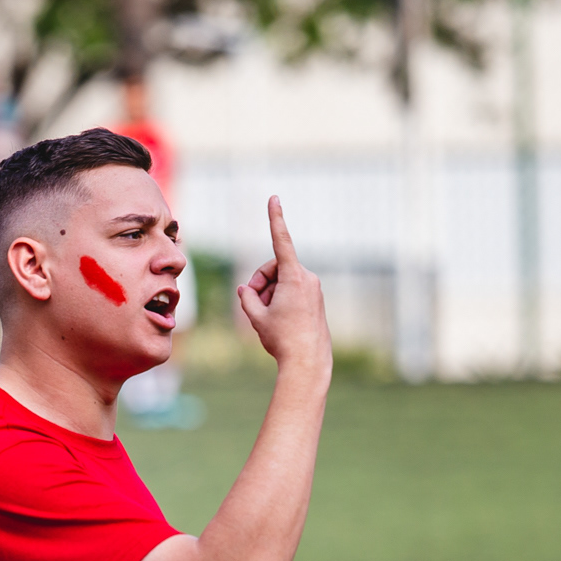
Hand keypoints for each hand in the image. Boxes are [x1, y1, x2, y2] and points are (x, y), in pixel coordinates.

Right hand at [237, 196, 329, 372]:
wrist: (308, 362)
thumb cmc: (283, 339)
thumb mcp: (256, 318)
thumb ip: (247, 298)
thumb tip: (246, 290)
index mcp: (294, 277)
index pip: (281, 241)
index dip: (275, 218)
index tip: (274, 198)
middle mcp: (307, 278)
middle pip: (273, 268)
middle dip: (259, 283)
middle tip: (252, 304)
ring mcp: (313, 288)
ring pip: (281, 281)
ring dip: (268, 295)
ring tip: (266, 319)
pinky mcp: (315, 299)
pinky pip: (291, 291)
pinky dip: (279, 301)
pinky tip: (278, 322)